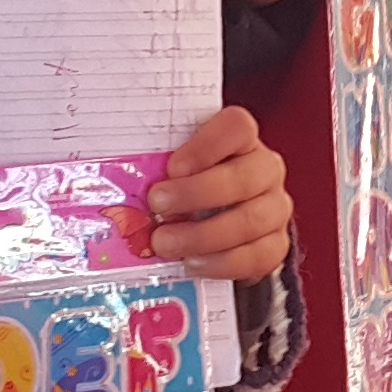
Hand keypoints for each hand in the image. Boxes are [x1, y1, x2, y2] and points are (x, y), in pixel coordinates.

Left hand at [132, 103, 292, 282]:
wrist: (222, 221)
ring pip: (250, 221)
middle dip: (196, 195)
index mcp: (241, 140)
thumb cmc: (191, 186)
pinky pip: (257, 256)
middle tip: (157, 207)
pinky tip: (193, 263)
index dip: (206, 146)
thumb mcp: (176, 169)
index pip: (236, 128)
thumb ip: (158, 167)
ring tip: (166, 243)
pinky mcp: (276, 244)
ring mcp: (275, 208)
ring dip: (203, 235)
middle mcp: (265, 170)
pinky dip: (222, 263)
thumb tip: (114, 180)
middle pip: (243, 178)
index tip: (173, 166)